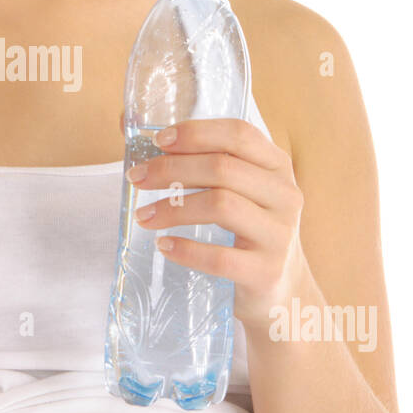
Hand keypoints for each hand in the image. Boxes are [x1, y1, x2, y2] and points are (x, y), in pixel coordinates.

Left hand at [126, 117, 306, 332]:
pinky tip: (164, 245)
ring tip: (143, 215)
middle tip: (137, 178)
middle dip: (172, 169)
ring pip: (221, 206)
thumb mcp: (238, 190)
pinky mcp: (267, 271)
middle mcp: (284, 194)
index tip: (158, 141)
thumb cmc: (247, 228)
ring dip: (173, 208)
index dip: (196, 133)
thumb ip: (195, 159)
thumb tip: (127, 124)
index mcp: (276, 165)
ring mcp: (279, 234)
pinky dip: (186, 250)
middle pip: (223, 168)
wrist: (282, 287)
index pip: (239, 134)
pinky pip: (221, 257)